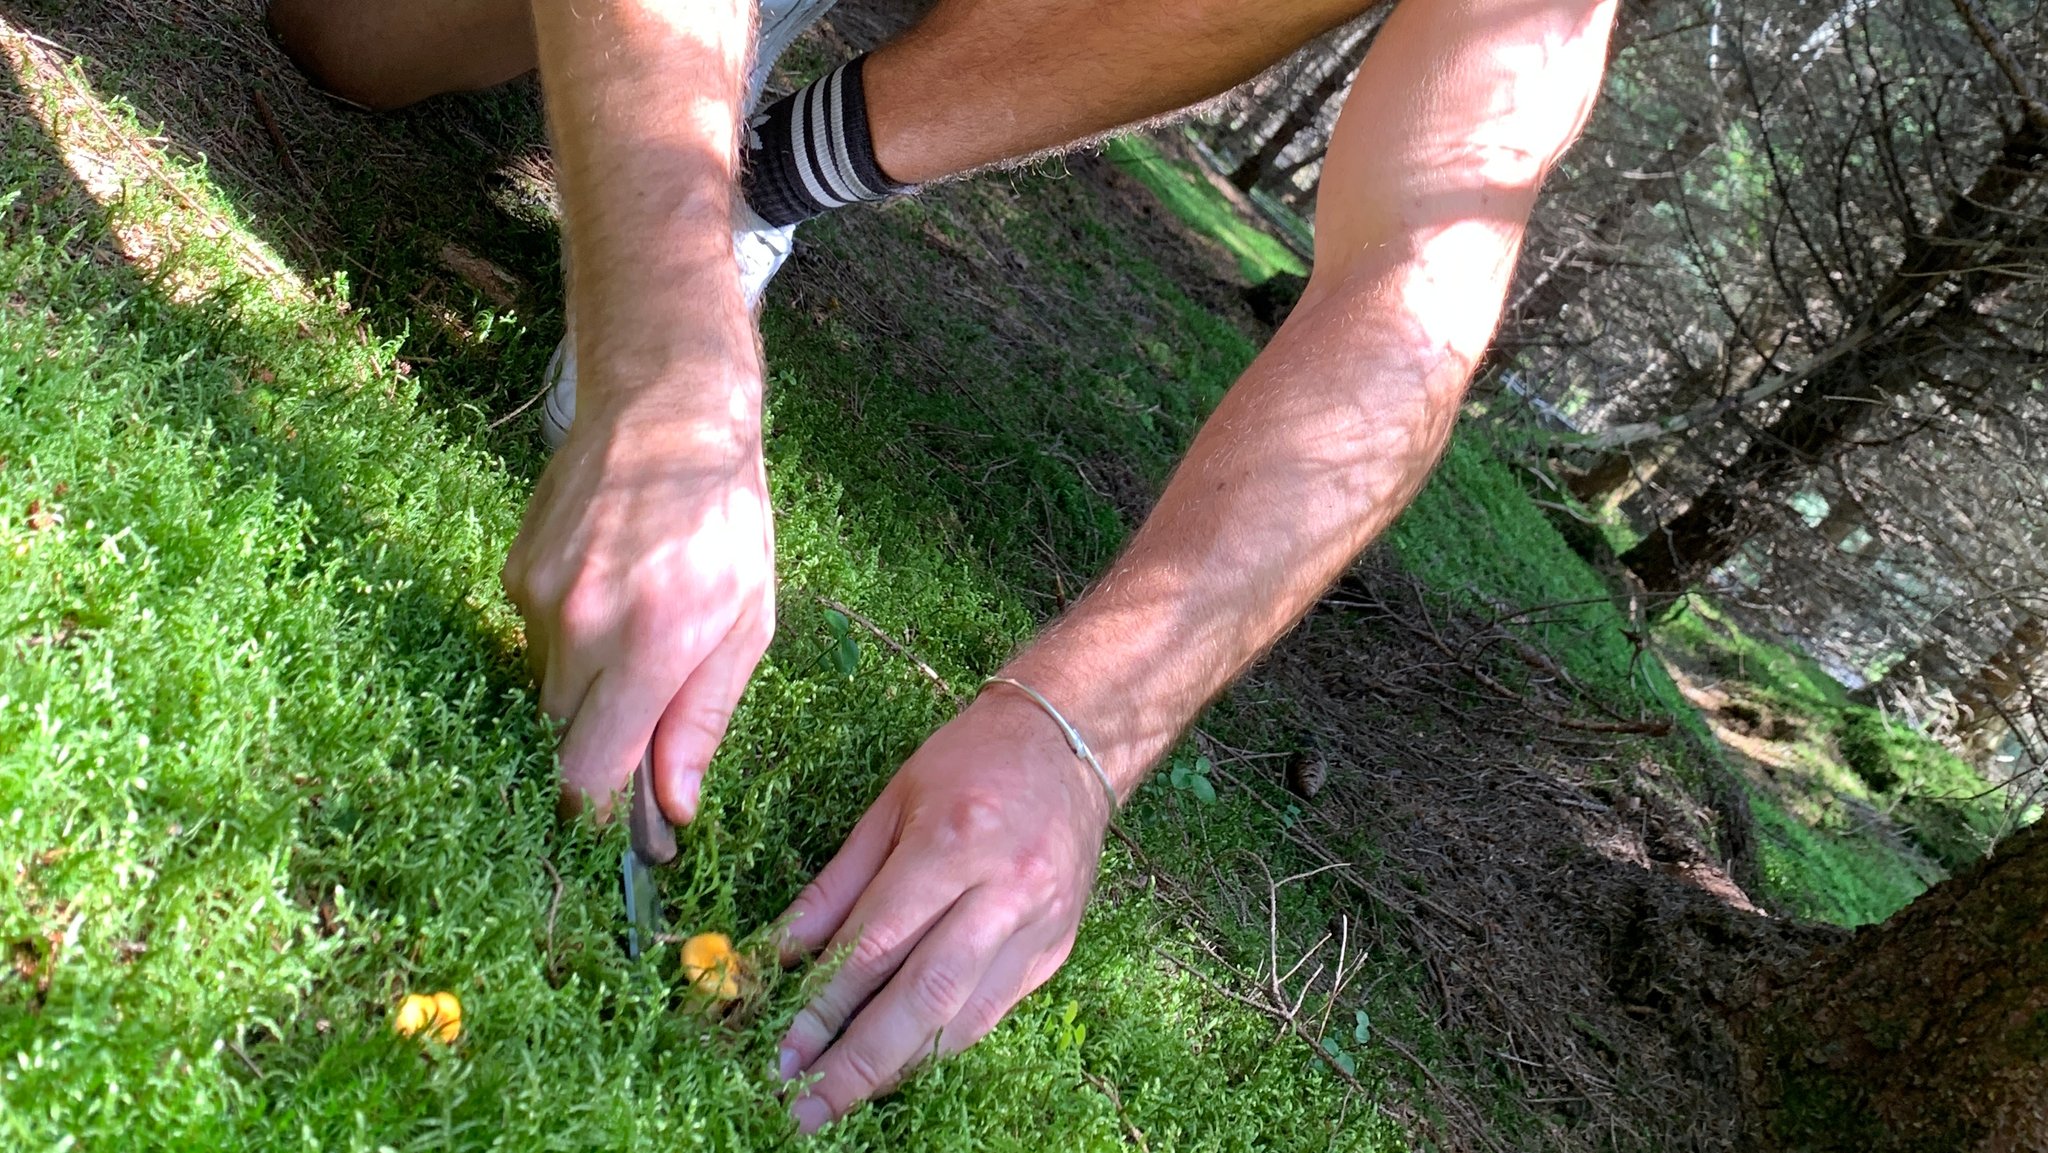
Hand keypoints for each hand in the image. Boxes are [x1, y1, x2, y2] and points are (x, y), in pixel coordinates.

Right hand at [502, 375, 773, 825]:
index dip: (598, 814)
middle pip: (563, 737)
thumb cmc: (726, 522)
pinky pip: (533, 640)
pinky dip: (568, 640)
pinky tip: (607, 594)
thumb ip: (703, 719)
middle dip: (599, 746)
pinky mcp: (514, 573)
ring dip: (586, 688)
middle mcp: (583, 624)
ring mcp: (538, 596)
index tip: (621, 830)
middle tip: (645, 722)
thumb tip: (672, 807)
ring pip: (546, 689)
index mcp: (652, 644)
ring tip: (635, 629)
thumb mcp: (746, 624)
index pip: (589, 771)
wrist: (667, 414)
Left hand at [775, 691, 1114, 1132]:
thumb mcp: (890, 802)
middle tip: (801, 1106)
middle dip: (857, 1062)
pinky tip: (896, 1063)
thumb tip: (779, 952)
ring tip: (839, 1097)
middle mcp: (1005, 891)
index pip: (878, 943)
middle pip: (925, 997)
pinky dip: (939, 1044)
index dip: (824, 1004)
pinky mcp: (1055, 950)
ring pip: (964, 1019)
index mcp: (955, 842)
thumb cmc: (969, 762)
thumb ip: (837, 885)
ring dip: (896, 1068)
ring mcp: (1038, 927)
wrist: (1069, 746)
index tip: (779, 1051)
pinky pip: (990, 1013)